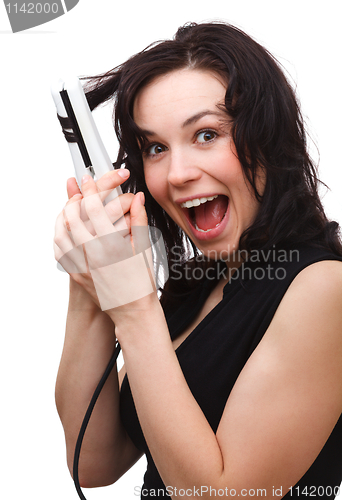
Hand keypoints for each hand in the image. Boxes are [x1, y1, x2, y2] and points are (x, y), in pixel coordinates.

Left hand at [54, 169, 134, 307]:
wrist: (132, 310)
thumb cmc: (140, 282)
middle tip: (80, 191)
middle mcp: (92, 254)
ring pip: (60, 233)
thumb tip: (138, 198)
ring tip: (70, 207)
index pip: (94, 208)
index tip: (89, 179)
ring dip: (63, 216)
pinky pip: (59, 250)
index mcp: (111, 245)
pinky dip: (59, 235)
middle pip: (72, 217)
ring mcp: (81, 265)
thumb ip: (140, 220)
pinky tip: (66, 230)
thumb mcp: (144, 248)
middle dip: (74, 199)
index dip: (90, 189)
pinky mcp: (75, 274)